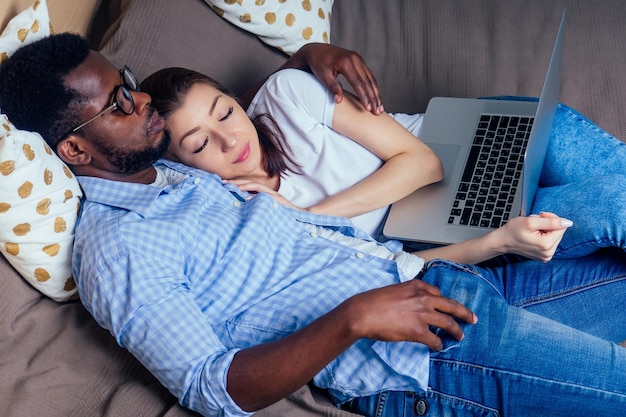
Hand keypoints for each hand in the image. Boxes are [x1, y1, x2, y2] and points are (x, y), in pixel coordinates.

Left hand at [225, 179, 304, 210]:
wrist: (301, 217)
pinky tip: (248, 196)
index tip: (224, 185)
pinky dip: (257, 195)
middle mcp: (269, 192)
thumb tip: (245, 202)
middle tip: (223, 183)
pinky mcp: (278, 200)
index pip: (249, 186)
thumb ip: (258, 205)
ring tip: (233, 186)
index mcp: (265, 194)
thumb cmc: (284, 216)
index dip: (237, 184)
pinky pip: (266, 196)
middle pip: (251, 183)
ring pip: (257, 186)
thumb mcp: (268, 210)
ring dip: (245, 185)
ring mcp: (274, 195)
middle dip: (237, 182)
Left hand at [284, 43, 382, 113]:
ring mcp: (358, 58)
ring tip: (380, 107)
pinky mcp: (359, 60)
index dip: (364, 97)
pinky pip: (369, 75)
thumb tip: (339, 101)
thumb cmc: (317, 64)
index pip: (358, 83)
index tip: (368, 108)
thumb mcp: (322, 75)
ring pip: (371, 79)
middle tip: (378, 111)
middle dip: (374, 97)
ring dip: (376, 94)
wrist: (315, 50)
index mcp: (345, 62)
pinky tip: (376, 97)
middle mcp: (355, 58)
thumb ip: (331, 87)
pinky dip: (373, 87)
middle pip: (367, 81)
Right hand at [343, 280, 476, 350]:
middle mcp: (424, 298)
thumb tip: (411, 306)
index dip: (444, 303)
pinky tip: (438, 347)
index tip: (449, 307)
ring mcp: (422, 314)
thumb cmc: (373, 301)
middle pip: (451, 306)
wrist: (363, 312)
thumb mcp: (394, 290)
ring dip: (456, 331)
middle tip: (472, 319)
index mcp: (417, 286)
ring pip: (448, 323)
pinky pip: (435, 339)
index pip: (438, 294)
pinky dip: (439, 344)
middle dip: (464, 313)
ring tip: (460, 336)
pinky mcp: (418, 331)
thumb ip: (407, 295)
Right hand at [491, 212, 572, 261]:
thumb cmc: (513, 230)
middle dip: (548, 225)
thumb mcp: (531, 221)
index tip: (539, 217)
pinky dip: (543, 237)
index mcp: (546, 245)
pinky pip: (550, 243)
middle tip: (534, 224)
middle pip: (559, 233)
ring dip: (545, 230)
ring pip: (555, 237)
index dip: (551, 218)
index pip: (561, 227)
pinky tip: (533, 236)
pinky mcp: (544, 257)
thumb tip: (568, 223)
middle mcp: (548, 254)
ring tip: (532, 230)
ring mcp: (546, 257)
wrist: (502, 241)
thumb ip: (551, 221)